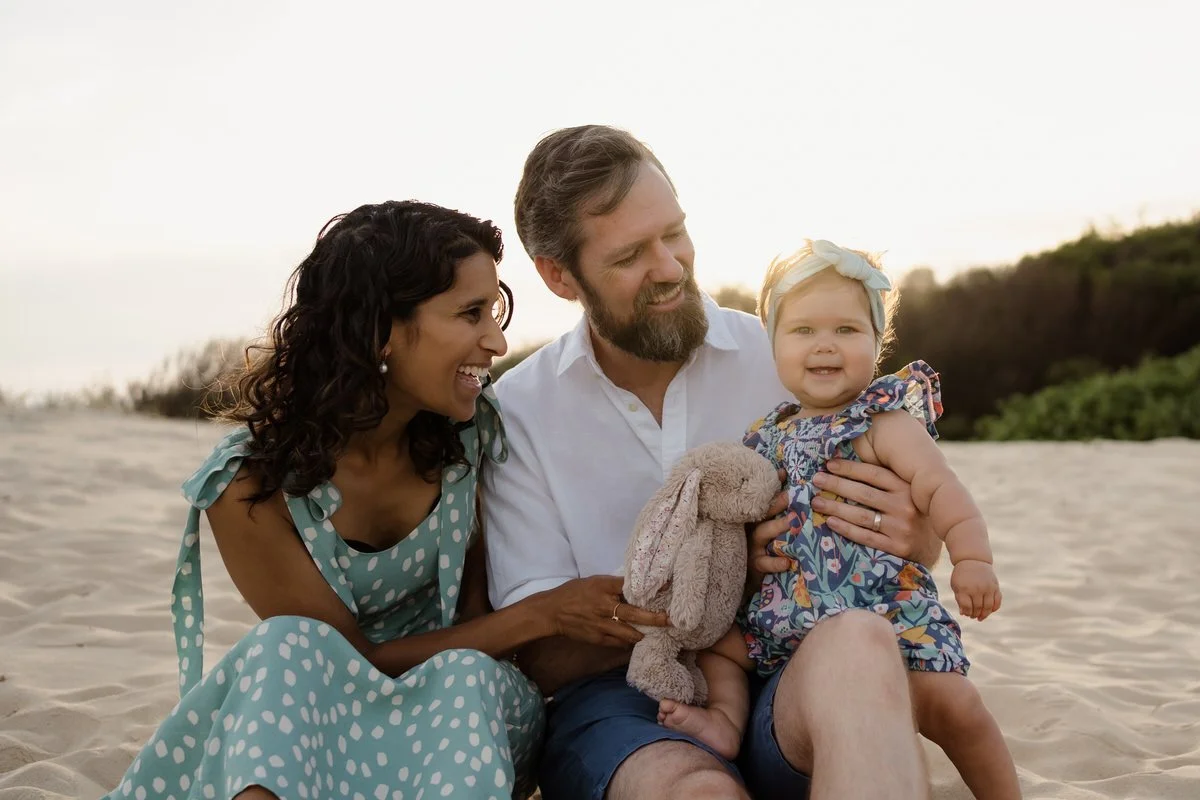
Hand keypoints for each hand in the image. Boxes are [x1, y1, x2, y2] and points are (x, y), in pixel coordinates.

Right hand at [540, 575, 668, 648]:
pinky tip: (638, 640)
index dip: (650, 586)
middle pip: (635, 613)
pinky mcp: (598, 638)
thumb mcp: (594, 582)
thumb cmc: (574, 592)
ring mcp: (601, 624)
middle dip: (655, 618)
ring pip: (630, 633)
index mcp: (603, 587)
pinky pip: (619, 642)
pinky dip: (629, 642)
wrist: (552, 612)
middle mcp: (604, 606)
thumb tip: (637, 587)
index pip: (630, 585)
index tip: (668, 586)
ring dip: (644, 633)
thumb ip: (614, 585)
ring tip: (658, 633)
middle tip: (671, 620)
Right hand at [746, 470, 790, 589]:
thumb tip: (782, 472)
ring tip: (793, 523)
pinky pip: (764, 563)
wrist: (748, 576)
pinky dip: (775, 563)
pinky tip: (787, 561)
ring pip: (762, 534)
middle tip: (793, 495)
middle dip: (777, 504)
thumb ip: (773, 500)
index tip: (784, 474)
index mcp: (754, 517)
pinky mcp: (754, 565)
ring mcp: (751, 546)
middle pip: (762, 512)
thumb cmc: (761, 545)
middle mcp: (750, 528)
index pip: (763, 499)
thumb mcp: (765, 522)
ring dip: (778, 527)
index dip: (772, 486)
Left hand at [811, 458, 934, 561]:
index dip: (850, 468)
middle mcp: (906, 506)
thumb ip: (886, 481)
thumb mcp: (907, 492)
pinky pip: (865, 537)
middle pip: (864, 493)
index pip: (874, 474)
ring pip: (861, 515)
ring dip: (835, 507)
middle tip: (816, 480)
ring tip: (816, 502)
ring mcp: (901, 528)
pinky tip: (830, 522)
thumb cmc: (912, 513)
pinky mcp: (897, 548)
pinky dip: (846, 529)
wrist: (932, 547)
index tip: (828, 464)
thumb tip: (847, 464)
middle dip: (836, 485)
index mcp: (908, 488)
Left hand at [950, 560, 1000, 620]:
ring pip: (988, 606)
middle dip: (975, 615)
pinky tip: (989, 611)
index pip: (967, 607)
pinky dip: (994, 608)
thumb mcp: (955, 585)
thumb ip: (959, 599)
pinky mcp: (995, 586)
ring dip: (984, 614)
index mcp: (964, 588)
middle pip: (978, 608)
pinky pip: (997, 601)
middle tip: (973, 616)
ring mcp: (987, 587)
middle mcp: (977, 588)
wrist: (973, 560)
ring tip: (980, 617)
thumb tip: (963, 613)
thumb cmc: (962, 574)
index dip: (967, 613)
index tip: (966, 614)